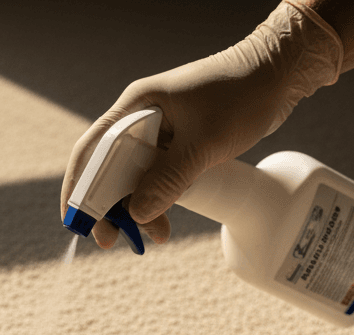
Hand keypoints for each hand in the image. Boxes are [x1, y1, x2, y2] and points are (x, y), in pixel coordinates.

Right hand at [60, 1, 341, 248]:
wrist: (277, 76)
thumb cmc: (240, 97)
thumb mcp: (203, 144)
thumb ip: (168, 179)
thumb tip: (137, 214)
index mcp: (135, 107)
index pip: (92, 151)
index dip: (79, 188)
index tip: (76, 222)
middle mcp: (141, 118)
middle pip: (110, 169)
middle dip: (109, 208)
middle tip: (111, 241)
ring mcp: (160, 131)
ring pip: (136, 177)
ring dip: (138, 209)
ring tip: (152, 237)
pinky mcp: (179, 143)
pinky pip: (158, 177)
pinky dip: (159, 200)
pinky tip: (166, 222)